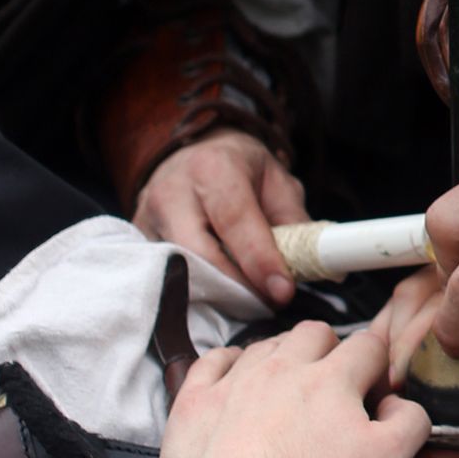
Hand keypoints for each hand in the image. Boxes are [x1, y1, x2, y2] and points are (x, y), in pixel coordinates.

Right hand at [133, 131, 306, 308]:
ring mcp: (148, 218)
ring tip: (246, 303)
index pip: (235, 220)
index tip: (282, 291)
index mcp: (213, 169)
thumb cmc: (241, 169)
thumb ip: (295, 222)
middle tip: (266, 304)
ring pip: (178, 271)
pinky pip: (164, 277)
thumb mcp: (277, 182)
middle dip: (235, 286)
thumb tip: (320, 268)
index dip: (259, 260)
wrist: (193, 153)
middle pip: (199, 253)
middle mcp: (172, 192)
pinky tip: (217, 300)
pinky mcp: (138, 240)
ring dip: (215, 294)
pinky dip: (193, 293)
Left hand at [160, 320, 429, 457]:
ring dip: (282, 357)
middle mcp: (283, 366)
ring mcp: (236, 379)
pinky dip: (228, 364)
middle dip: (329, 350)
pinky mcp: (197, 399)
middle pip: (315, 332)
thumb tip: (399, 401)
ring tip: (285, 390)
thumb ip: (411, 421)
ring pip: (267, 343)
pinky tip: (237, 382)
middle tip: (329, 387)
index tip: (371, 393)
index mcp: (332, 378)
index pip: (367, 344)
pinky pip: (213, 360)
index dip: (376, 365)